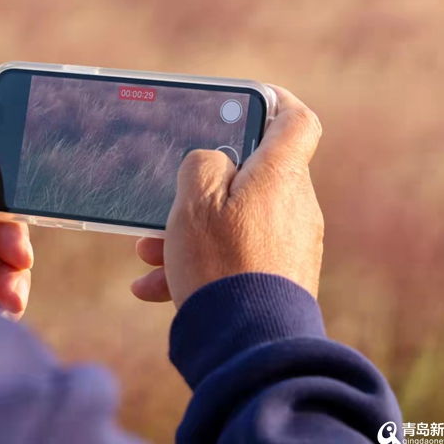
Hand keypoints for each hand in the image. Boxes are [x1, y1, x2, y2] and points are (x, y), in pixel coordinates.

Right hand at [131, 86, 323, 307]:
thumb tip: (212, 161)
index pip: (295, 121)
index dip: (274, 101)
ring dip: (189, 232)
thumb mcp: (194, 200)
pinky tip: (155, 286)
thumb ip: (201, 164)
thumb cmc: (221, 263)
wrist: (248, 343)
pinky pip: (236, 257)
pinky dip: (199, 264)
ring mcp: (289, 245)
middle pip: (249, 177)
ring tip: (148, 253)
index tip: (247, 100)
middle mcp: (294, 207)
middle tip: (167, 201)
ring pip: (234, 221)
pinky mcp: (279, 278)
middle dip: (200, 188)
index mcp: (280, 176)